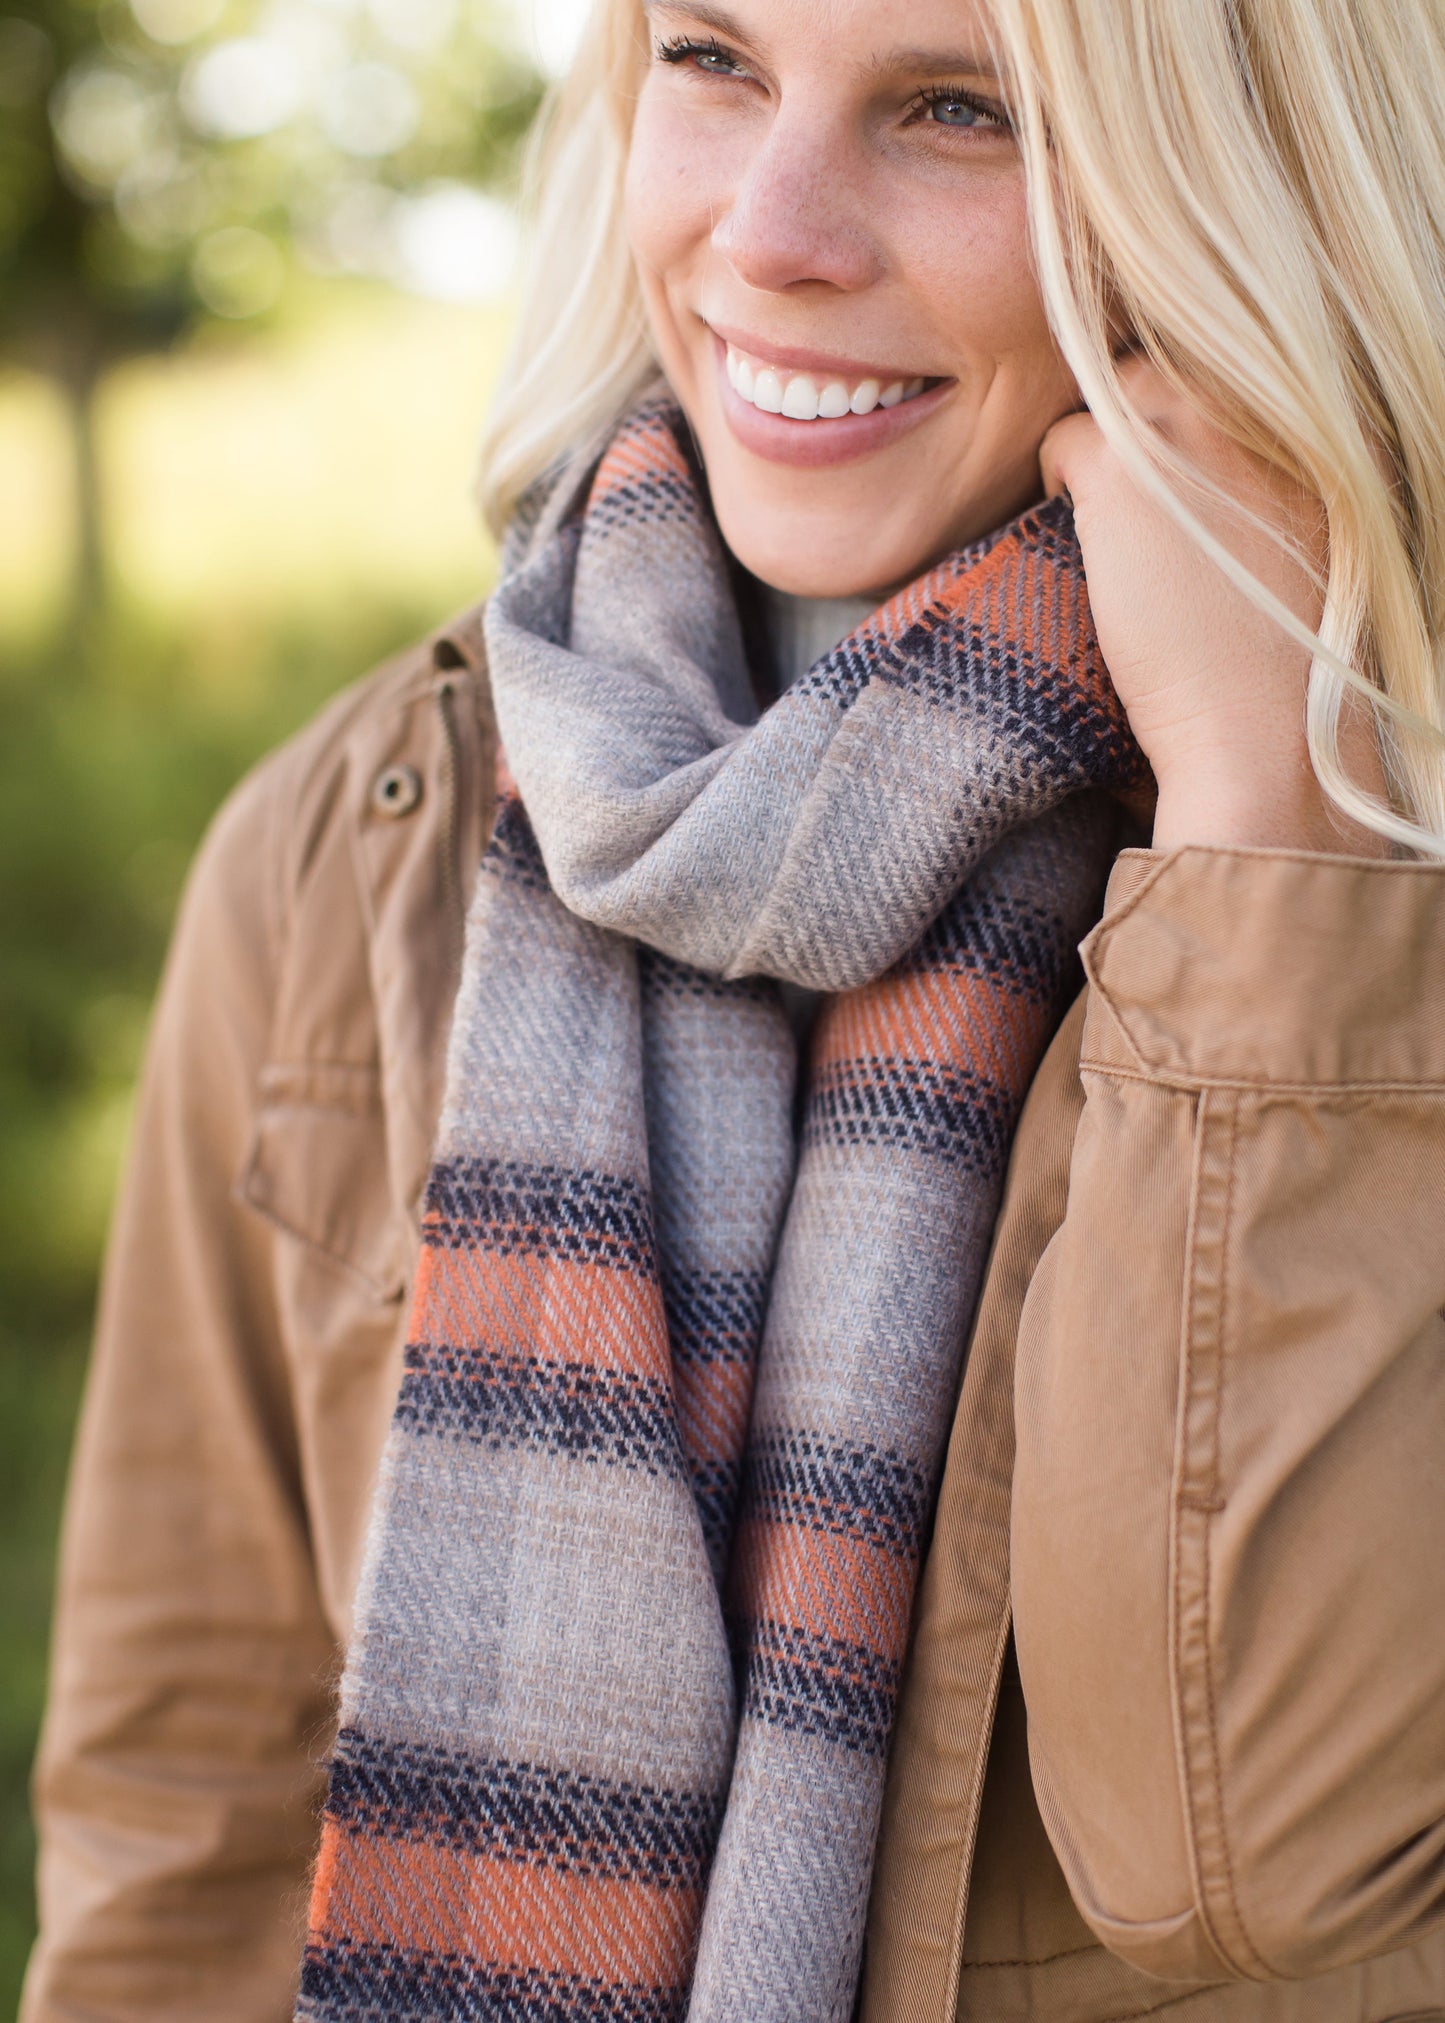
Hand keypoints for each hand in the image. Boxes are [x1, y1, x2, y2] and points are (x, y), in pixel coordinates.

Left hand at [1040, 357, 1385, 854]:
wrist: (1268, 730)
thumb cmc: (1289, 661)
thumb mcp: (1314, 540)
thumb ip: (1277, 478)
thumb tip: (1221, 467)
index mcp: (1317, 417)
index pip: (1224, 367)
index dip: (1188, 422)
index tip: (1179, 479)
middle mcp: (1257, 398)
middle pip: (1164, 365)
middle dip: (1139, 418)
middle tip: (1133, 498)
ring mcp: (1186, 425)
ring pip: (1111, 390)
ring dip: (1099, 445)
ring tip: (1106, 520)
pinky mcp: (1119, 467)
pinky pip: (1059, 439)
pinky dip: (1056, 483)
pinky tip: (1081, 540)